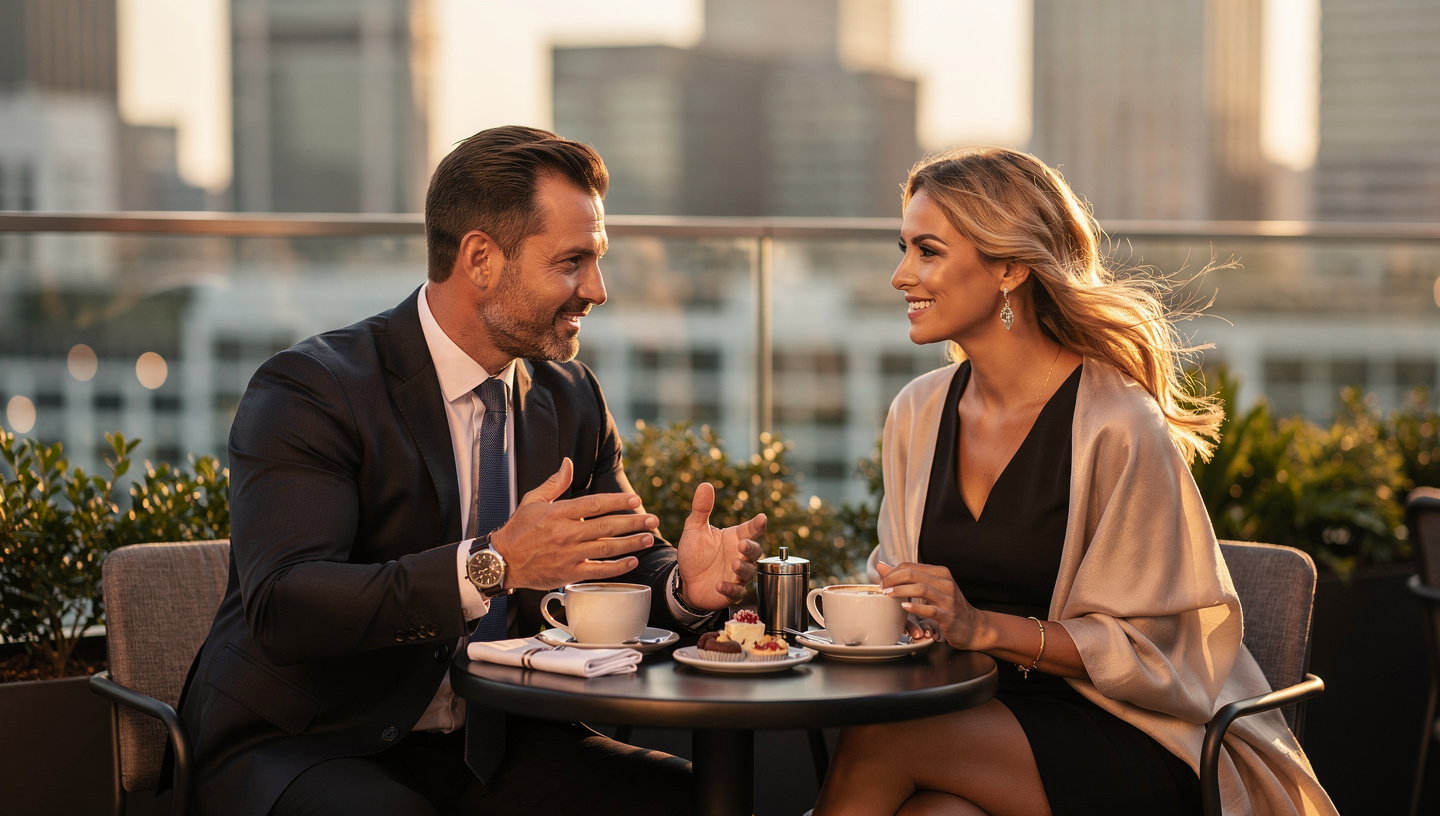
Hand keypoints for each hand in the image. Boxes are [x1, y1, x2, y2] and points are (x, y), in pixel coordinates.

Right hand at [491, 458, 658, 589]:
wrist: (502, 561)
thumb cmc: (519, 530)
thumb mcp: (533, 501)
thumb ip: (555, 483)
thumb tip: (568, 463)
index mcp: (559, 513)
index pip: (595, 504)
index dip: (618, 501)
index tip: (635, 499)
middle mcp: (566, 533)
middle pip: (607, 526)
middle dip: (633, 522)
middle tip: (653, 519)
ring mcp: (569, 554)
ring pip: (607, 548)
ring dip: (631, 543)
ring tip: (648, 538)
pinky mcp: (569, 573)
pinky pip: (598, 571)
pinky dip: (617, 567)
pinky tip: (632, 561)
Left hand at [676, 481, 764, 609]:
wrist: (684, 580)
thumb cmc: (695, 553)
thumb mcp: (694, 529)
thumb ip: (701, 509)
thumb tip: (705, 484)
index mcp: (734, 538)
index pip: (750, 529)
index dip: (757, 524)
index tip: (761, 519)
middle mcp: (739, 555)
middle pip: (754, 551)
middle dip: (751, 548)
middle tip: (742, 544)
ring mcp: (737, 575)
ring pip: (749, 572)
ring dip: (743, 568)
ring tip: (734, 563)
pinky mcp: (731, 592)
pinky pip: (737, 593)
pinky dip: (731, 589)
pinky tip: (720, 585)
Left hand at [877, 561, 983, 648]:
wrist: (973, 627)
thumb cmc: (948, 606)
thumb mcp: (930, 589)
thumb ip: (908, 577)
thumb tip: (881, 565)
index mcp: (940, 573)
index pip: (910, 566)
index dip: (892, 572)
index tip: (882, 581)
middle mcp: (945, 583)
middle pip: (913, 574)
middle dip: (893, 579)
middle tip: (881, 587)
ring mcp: (948, 599)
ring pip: (921, 589)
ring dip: (901, 591)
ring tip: (888, 595)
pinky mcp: (949, 616)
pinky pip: (930, 610)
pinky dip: (915, 608)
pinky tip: (904, 607)